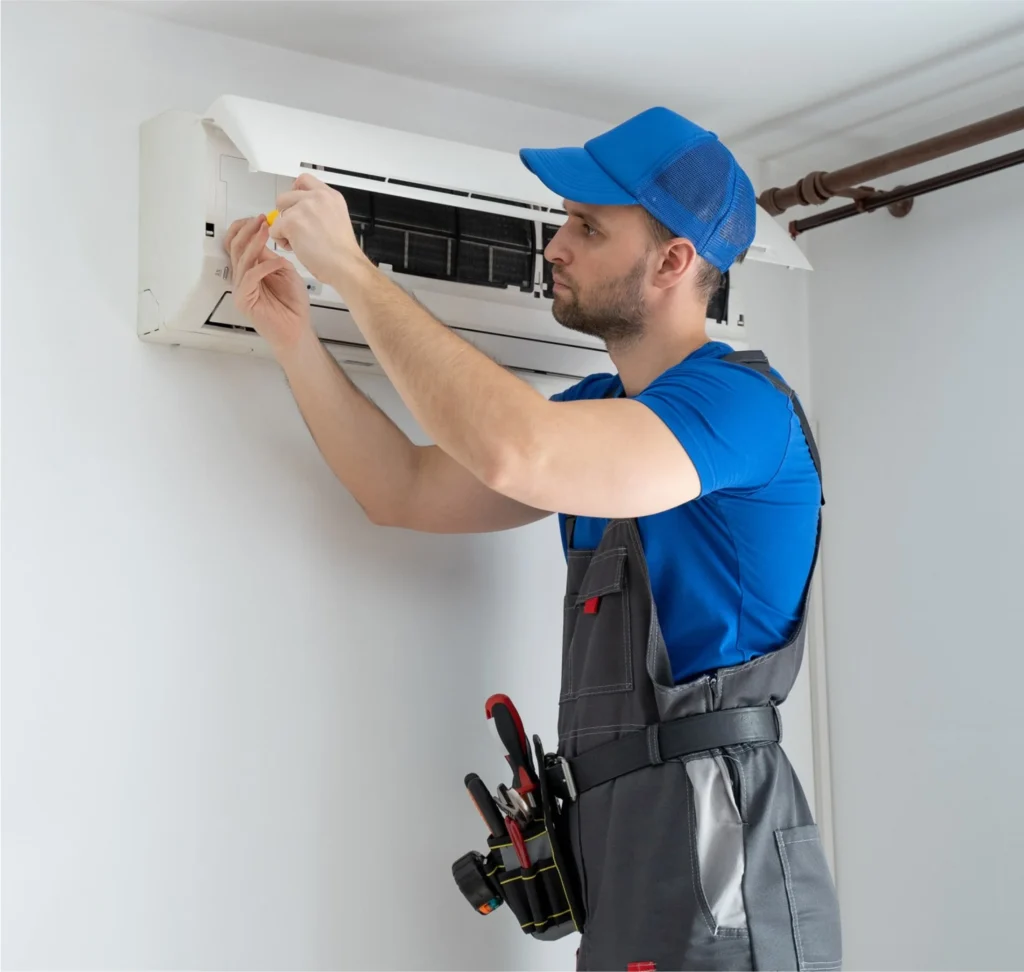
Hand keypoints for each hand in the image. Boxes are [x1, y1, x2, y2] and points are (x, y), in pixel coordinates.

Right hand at [224, 216, 312, 355]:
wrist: (297, 330)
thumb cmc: (293, 305)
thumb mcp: (286, 272)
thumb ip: (272, 256)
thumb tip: (264, 238)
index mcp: (251, 269)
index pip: (238, 244)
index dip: (245, 229)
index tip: (259, 218)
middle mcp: (243, 277)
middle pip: (236, 248)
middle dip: (248, 231)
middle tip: (261, 220)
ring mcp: (241, 289)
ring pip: (242, 259)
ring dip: (254, 243)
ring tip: (265, 231)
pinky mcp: (244, 299)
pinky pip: (250, 277)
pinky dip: (264, 267)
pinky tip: (277, 262)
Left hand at [270, 173, 370, 288]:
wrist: (345, 266)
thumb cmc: (343, 253)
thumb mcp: (337, 219)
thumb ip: (320, 209)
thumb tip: (300, 210)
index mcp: (330, 196)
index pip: (303, 180)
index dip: (295, 192)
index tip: (295, 204)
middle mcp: (317, 197)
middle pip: (285, 197)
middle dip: (286, 214)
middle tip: (298, 230)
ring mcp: (304, 208)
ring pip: (278, 214)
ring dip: (284, 229)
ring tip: (300, 242)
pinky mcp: (292, 221)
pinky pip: (274, 229)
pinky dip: (281, 241)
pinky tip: (297, 248)